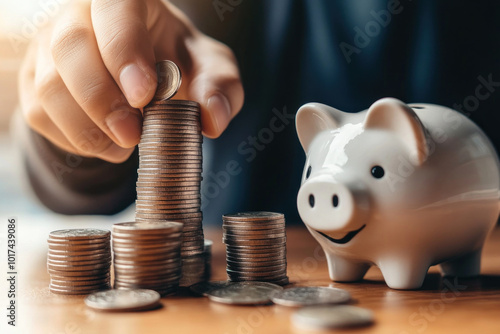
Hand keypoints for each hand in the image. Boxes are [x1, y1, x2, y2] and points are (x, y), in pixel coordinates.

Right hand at [18, 0, 243, 162]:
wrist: (139, 72)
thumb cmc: (175, 62)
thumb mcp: (208, 68)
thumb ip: (220, 87)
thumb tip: (213, 120)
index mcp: (126, 0)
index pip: (113, 9)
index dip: (123, 51)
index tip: (143, 96)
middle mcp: (79, 16)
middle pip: (70, 47)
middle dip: (102, 100)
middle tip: (133, 136)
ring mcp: (49, 47)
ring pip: (49, 86)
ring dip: (87, 128)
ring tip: (124, 145)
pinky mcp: (35, 80)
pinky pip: (39, 113)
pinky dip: (73, 139)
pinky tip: (105, 143)